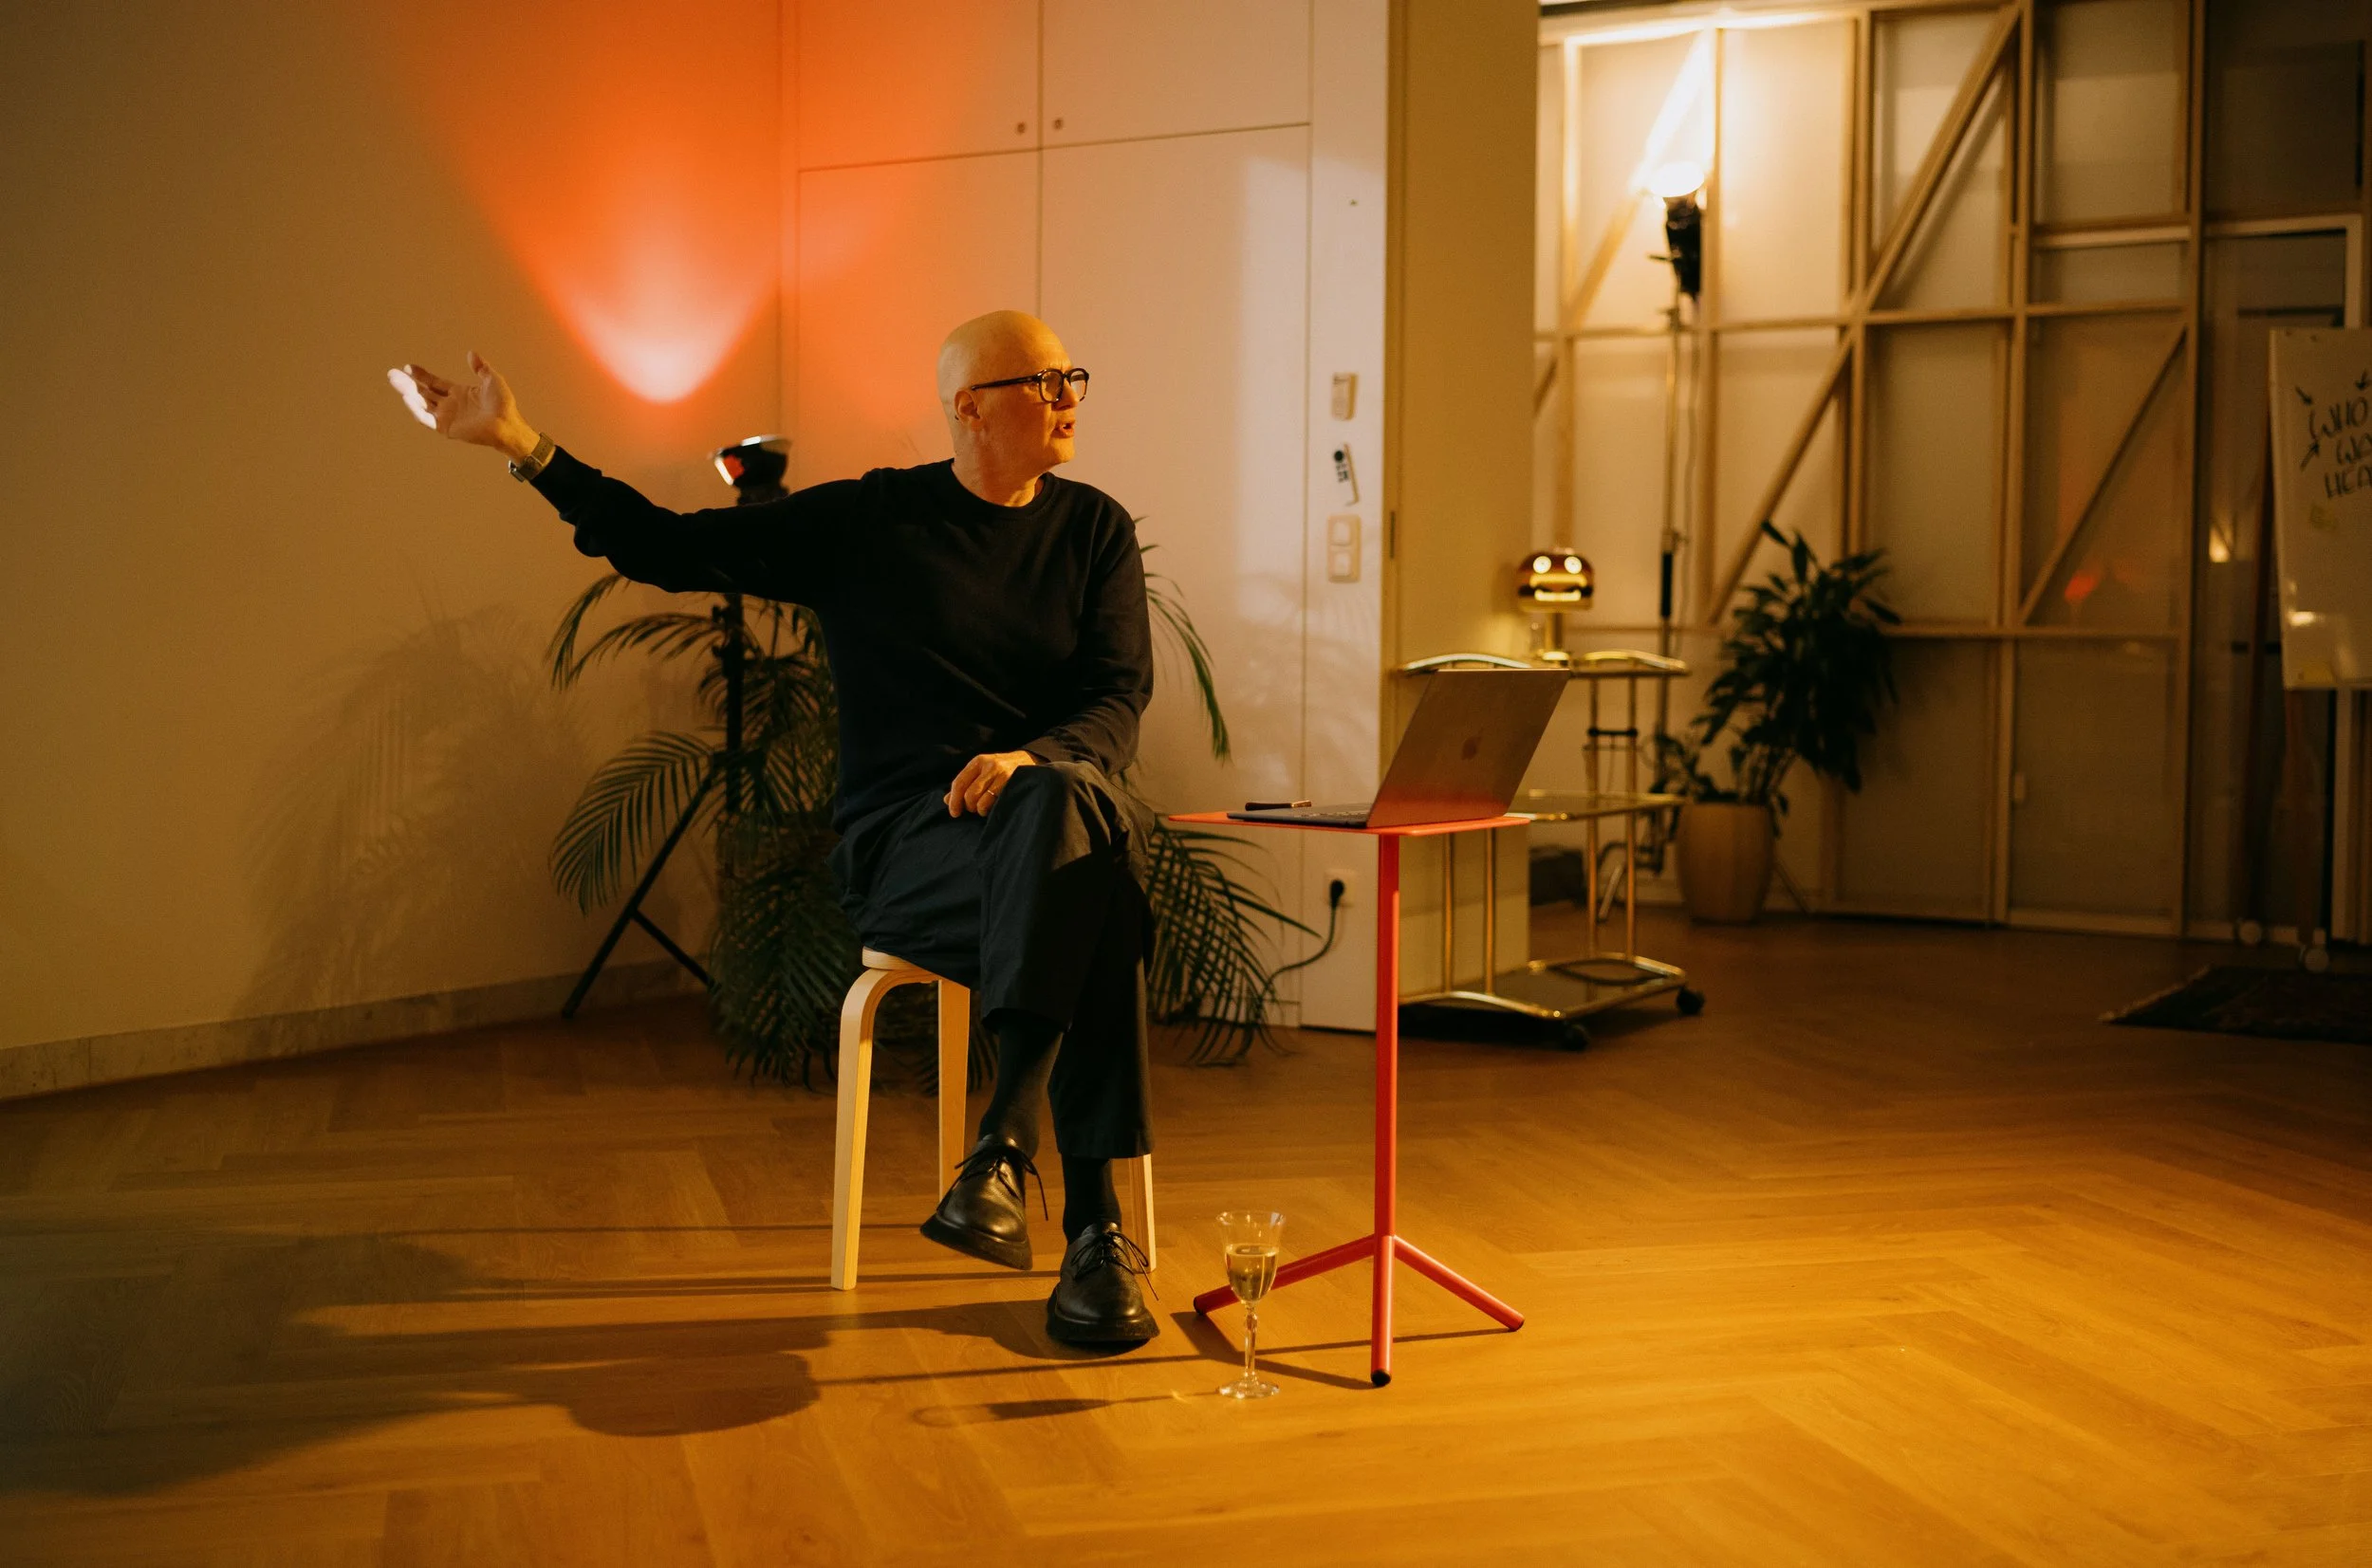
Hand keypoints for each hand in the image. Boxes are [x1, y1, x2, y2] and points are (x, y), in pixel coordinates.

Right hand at [386, 351, 539, 459]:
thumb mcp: (492, 379)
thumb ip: (480, 367)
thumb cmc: (503, 404)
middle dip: (407, 383)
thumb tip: (471, 353)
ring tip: (395, 382)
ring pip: (422, 404)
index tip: (408, 367)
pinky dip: (417, 409)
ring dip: (408, 394)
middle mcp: (449, 405)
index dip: (421, 375)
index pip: (434, 383)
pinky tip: (408, 398)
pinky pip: (427, 419)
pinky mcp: (446, 428)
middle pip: (423, 392)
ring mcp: (446, 417)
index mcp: (458, 393)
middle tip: (392, 374)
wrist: (507, 424)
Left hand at [945, 751, 1036, 816]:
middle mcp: (989, 765)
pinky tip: (992, 808)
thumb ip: (965, 784)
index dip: (954, 800)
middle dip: (969, 806)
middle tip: (972, 809)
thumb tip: (947, 800)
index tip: (954, 813)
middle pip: (970, 794)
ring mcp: (1002, 774)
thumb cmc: (1000, 770)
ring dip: (979, 809)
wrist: (1028, 761)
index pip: (959, 782)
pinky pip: (994, 802)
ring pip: (981, 800)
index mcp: (978, 762)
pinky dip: (989, 809)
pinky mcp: (1012, 783)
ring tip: (983, 808)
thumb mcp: (981, 771)